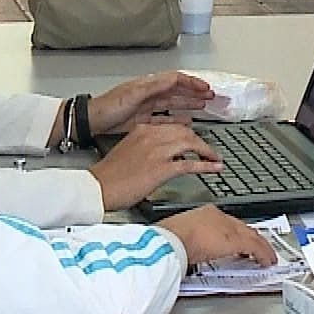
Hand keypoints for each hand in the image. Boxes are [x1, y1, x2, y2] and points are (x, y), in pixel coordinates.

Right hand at [87, 120, 222, 209]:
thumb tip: (163, 154)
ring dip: (207, 151)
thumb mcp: (128, 150)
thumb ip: (146, 146)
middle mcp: (152, 136)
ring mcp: (158, 151)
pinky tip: (214, 168)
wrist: (98, 187)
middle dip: (201, 141)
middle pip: (185, 132)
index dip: (189, 133)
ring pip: (191, 143)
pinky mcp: (162, 168)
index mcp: (142, 129)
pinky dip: (206, 165)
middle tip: (209, 150)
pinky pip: (190, 163)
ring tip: (215, 158)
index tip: (196, 139)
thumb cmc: (110, 175)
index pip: (173, 125)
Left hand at [89, 71, 214, 133]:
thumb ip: (154, 87)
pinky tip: (186, 121)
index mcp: (149, 85)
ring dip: (189, 104)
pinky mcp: (144, 120)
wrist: (92, 122)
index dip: (192, 83)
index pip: (176, 80)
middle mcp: (150, 94)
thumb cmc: (108, 106)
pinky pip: (166, 118)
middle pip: (178, 91)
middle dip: (195, 92)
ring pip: (174, 104)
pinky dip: (178, 119)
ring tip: (204, 105)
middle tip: (211, 96)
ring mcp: (147, 107)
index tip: (205, 88)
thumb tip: (174, 79)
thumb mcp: (132, 94)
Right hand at [157, 205, 276, 265]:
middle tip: (260, 250)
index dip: (237, 234)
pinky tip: (267, 261)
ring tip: (266, 256)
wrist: (170, 240)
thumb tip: (188, 252)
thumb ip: (188, 241)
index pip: (228, 224)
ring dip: (260, 247)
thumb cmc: (167, 240)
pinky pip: (255, 247)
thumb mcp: (178, 237)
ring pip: (252, 236)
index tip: (241, 244)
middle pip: (242, 228)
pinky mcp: (235, 240)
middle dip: (252, 240)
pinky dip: (263, 254)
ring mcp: (228, 227)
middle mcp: (219, 216)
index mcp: (205, 213)